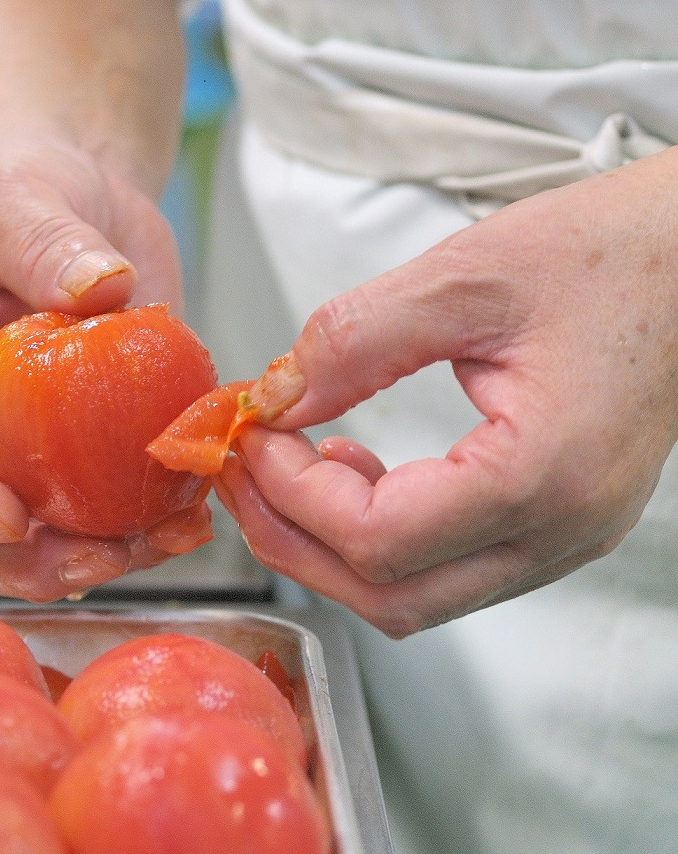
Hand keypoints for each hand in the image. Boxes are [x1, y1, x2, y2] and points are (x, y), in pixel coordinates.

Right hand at [0, 130, 199, 600]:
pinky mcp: (88, 458)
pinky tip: (195, 514)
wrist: (78, 190)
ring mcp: (21, 455)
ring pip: (34, 551)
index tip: (7, 517)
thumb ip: (42, 240)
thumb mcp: (16, 195)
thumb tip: (97, 289)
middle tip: (97, 558)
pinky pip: (107, 519)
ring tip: (165, 538)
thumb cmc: (18, 182)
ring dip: (97, 562)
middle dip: (23, 568)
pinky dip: (150, 531)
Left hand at [214, 151, 677, 636]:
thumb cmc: (610, 253)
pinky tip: (358, 469)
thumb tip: (270, 400)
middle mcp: (560, 532)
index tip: (250, 433)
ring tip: (293, 466)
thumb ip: (355, 341)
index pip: (380, 540)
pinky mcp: (560, 528)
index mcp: (543, 475)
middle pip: (392, 598)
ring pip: (417, 600)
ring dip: (335, 548)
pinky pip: (450, 569)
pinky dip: (384, 539)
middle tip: (244, 471)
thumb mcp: (466, 274)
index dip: (293, 496)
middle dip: (295, 542)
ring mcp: (566, 542)